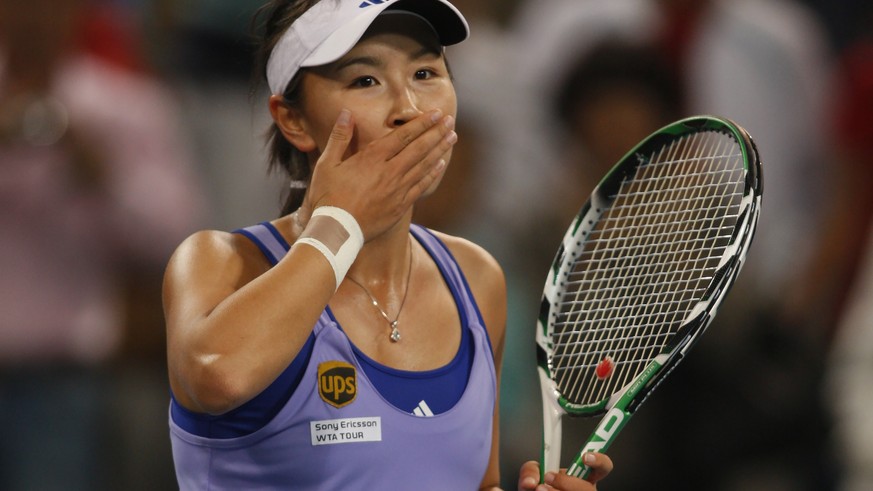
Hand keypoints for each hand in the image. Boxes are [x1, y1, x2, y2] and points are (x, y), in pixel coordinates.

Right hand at [302, 108, 454, 240]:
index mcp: (372, 158)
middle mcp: (389, 172)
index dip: (421, 123)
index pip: (403, 135)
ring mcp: (397, 190)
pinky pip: (421, 186)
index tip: (435, 113)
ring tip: (452, 137)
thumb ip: (339, 137)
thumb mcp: (326, 164)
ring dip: (439, 150)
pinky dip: (432, 174)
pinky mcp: (400, 206)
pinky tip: (440, 165)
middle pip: (419, 148)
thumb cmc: (327, 197)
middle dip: (436, 132)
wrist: (336, 231)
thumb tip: (346, 113)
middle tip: (450, 120)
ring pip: (424, 165)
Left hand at [517, 454, 612, 490]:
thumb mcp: (534, 475)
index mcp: (582, 478)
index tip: (585, 457)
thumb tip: (531, 482)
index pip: (603, 467)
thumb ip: (531, 470)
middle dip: (568, 482)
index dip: (599, 461)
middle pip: (589, 489)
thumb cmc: (538, 490)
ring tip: (539, 490)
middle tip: (548, 477)